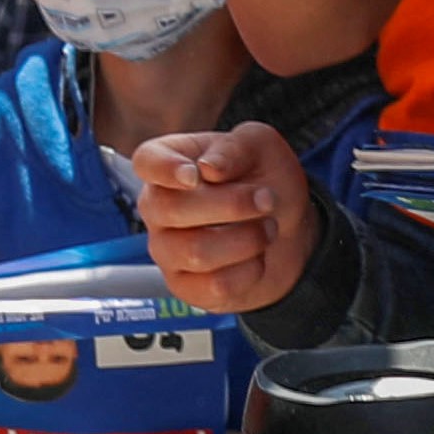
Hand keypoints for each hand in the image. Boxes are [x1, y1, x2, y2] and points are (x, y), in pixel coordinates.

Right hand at [130, 123, 314, 313]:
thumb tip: (208, 168)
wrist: (287, 227)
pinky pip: (213, 286)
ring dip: (247, 239)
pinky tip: (256, 258)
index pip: (146, 162)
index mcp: (167, 162)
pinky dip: (248, 271)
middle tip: (267, 199)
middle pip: (171, 209)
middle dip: (231, 205)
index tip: (194, 175)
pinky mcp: (184, 286)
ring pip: (195, 252)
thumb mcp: (259, 147)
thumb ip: (234, 149)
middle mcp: (156, 206)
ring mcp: (166, 250)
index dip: (165, 169)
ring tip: (268, 229)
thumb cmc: (263, 179)